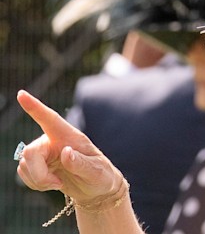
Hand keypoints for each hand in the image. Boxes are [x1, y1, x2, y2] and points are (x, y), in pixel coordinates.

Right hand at [15, 90, 123, 204]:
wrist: (96, 190)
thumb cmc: (101, 176)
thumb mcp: (96, 171)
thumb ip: (81, 163)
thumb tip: (66, 152)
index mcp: (70, 136)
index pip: (50, 119)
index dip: (35, 107)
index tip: (22, 94)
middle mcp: (54, 141)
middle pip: (30, 152)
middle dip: (38, 173)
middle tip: (56, 184)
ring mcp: (44, 152)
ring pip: (24, 164)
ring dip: (38, 180)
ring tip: (58, 183)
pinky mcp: (37, 165)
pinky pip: (23, 173)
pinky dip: (34, 183)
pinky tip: (51, 183)